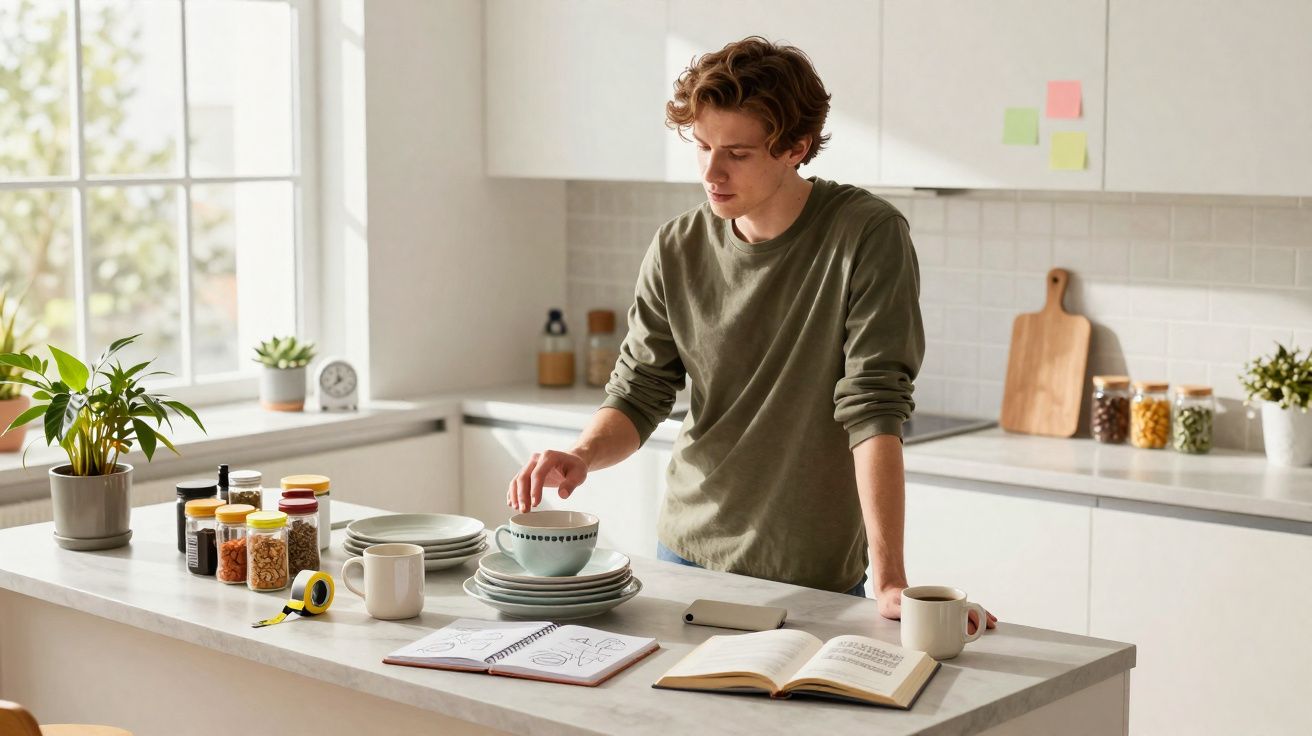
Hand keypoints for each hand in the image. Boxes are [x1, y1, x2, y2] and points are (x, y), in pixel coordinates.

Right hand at [506, 450, 588, 513]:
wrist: (571, 461)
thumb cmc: (575, 467)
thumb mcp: (579, 475)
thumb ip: (571, 484)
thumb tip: (562, 494)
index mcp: (549, 457)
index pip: (538, 474)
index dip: (535, 489)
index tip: (535, 504)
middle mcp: (536, 459)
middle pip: (523, 477)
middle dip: (522, 495)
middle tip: (524, 510)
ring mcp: (530, 465)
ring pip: (517, 480)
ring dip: (515, 495)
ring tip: (519, 509)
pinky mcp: (527, 472)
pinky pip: (516, 482)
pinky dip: (513, 493)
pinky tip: (512, 503)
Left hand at [876, 586, 998, 633]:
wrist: (889, 595)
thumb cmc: (890, 600)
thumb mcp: (893, 604)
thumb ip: (898, 609)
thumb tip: (904, 612)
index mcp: (933, 599)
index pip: (956, 604)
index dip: (969, 613)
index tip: (977, 622)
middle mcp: (939, 603)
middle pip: (963, 609)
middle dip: (978, 616)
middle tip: (991, 626)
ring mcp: (940, 609)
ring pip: (963, 613)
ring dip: (977, 620)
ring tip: (990, 627)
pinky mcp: (937, 616)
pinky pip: (955, 618)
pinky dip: (968, 622)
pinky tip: (975, 630)